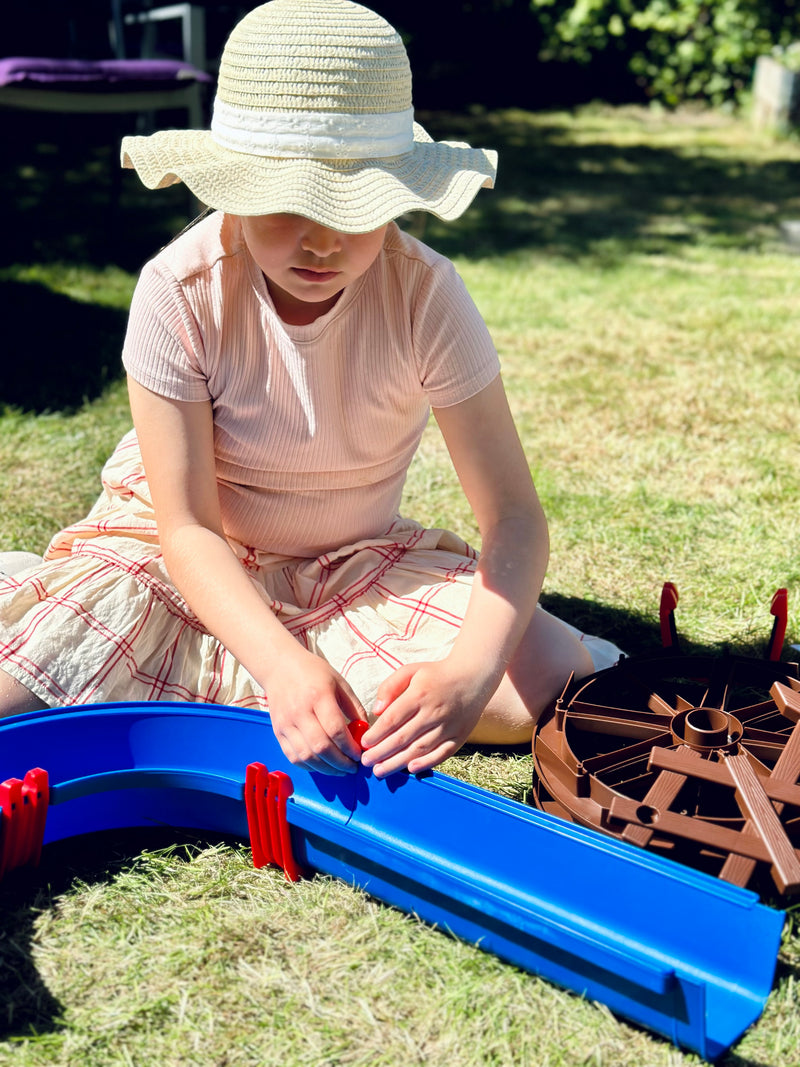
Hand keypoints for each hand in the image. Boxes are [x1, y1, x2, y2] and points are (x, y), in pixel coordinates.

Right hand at [264, 648, 365, 775]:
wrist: (279, 667)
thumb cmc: (312, 672)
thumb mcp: (339, 682)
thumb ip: (353, 707)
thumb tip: (365, 732)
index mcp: (318, 696)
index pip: (336, 730)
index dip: (350, 747)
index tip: (360, 754)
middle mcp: (300, 711)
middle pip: (321, 747)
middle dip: (340, 763)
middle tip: (353, 767)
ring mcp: (286, 723)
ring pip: (306, 756)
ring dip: (326, 769)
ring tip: (340, 770)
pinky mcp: (277, 731)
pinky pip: (293, 756)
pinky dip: (309, 766)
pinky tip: (322, 765)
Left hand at [359, 659, 493, 777]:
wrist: (473, 676)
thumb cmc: (436, 674)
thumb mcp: (411, 671)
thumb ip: (390, 687)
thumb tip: (376, 710)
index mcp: (419, 694)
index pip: (394, 718)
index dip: (377, 733)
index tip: (364, 743)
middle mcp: (434, 712)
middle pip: (404, 737)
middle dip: (382, 752)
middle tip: (366, 762)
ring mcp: (448, 726)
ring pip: (420, 748)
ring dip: (398, 762)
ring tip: (381, 770)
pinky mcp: (460, 736)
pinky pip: (442, 753)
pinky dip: (427, 763)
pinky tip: (411, 769)